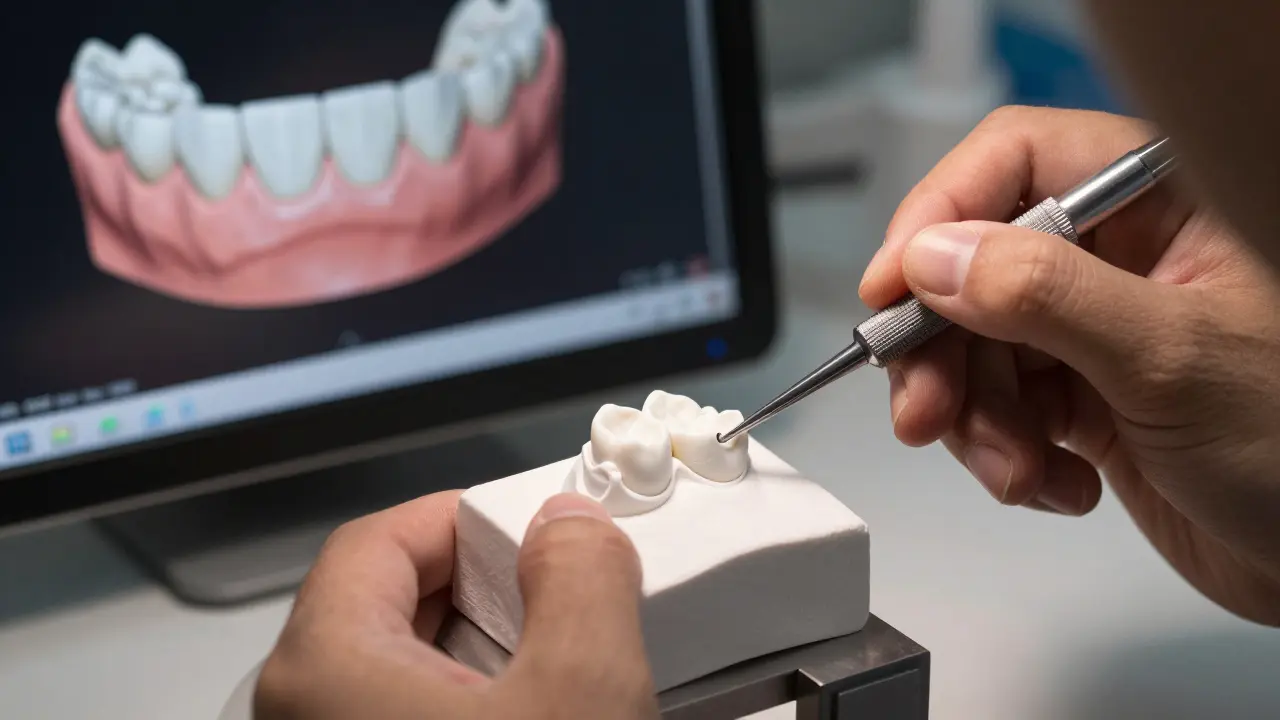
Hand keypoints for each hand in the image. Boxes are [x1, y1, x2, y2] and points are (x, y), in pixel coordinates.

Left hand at [253, 490, 658, 718]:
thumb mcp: (582, 694)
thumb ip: (581, 580)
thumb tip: (570, 527)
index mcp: (324, 671)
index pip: (378, 539)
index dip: (467, 518)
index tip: (531, 527)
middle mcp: (305, 713)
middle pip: (390, 604)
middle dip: (488, 592)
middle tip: (557, 601)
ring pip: (405, 670)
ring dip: (488, 658)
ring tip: (557, 672)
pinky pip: (410, 715)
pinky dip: (476, 703)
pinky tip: (537, 714)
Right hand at [859, 106, 1279, 625]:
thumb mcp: (1170, 359)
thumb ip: (1046, 297)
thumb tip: (936, 257)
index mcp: (1159, 201)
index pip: (1013, 163)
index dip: (938, 217)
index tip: (888, 290)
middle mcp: (1118, 253)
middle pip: (972, 266)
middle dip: (943, 351)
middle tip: (924, 413)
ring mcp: (1093, 325)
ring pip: (973, 346)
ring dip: (978, 421)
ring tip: (1017, 471)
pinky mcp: (1081, 393)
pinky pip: (998, 407)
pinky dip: (1008, 455)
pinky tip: (1061, 484)